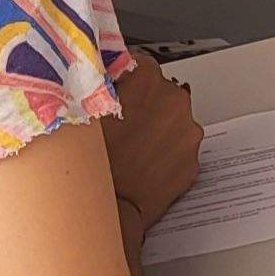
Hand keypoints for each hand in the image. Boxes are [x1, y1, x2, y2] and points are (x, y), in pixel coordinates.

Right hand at [100, 52, 201, 248]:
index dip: (123, 82)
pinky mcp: (193, 163)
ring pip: (171, 122)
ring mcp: (188, 133)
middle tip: (120, 127)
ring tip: (130, 150)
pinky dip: (164, 155)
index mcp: (147, 77)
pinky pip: (178, 150)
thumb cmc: (91, 161)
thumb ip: (97, 80)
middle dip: (143, 105)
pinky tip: (143, 164)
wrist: (109, 211)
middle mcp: (175, 99)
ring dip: (156, 130)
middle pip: (159, 92)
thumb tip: (100, 65)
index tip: (115, 95)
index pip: (137, 64)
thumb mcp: (82, 108)